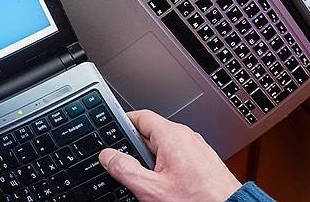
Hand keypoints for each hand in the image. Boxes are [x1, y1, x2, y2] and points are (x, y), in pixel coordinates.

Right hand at [99, 110, 241, 201]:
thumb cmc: (198, 201)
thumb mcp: (152, 188)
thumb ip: (126, 170)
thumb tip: (108, 156)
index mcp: (171, 135)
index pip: (139, 116)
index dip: (122, 122)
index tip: (110, 131)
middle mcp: (185, 136)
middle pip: (150, 133)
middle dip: (135, 148)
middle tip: (124, 166)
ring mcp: (195, 147)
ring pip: (163, 146)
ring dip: (151, 160)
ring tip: (147, 180)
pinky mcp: (201, 160)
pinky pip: (177, 155)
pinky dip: (165, 165)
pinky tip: (165, 184)